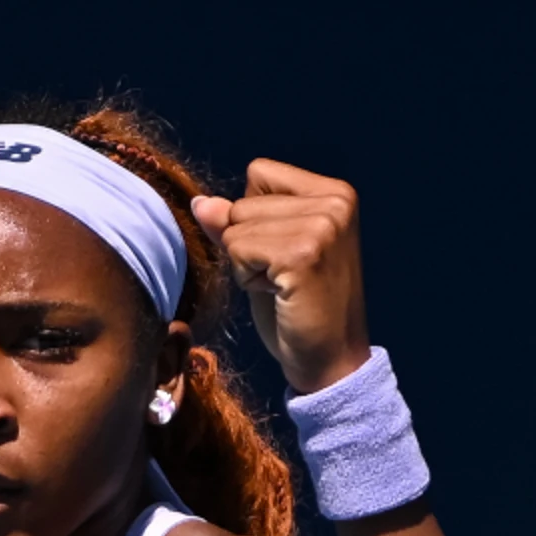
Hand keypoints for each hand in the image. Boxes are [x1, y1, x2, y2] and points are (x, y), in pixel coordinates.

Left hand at [189, 161, 370, 395]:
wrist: (331, 361)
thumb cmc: (300, 309)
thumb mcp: (265, 255)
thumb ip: (235, 223)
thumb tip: (199, 203)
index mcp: (335, 192)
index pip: (259, 174)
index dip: (254, 217)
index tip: (286, 254)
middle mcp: (336, 201)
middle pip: (243, 202)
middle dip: (249, 244)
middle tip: (285, 277)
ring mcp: (323, 226)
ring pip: (236, 227)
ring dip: (247, 264)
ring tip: (282, 286)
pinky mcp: (303, 253)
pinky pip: (238, 250)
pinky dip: (247, 278)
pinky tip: (278, 295)